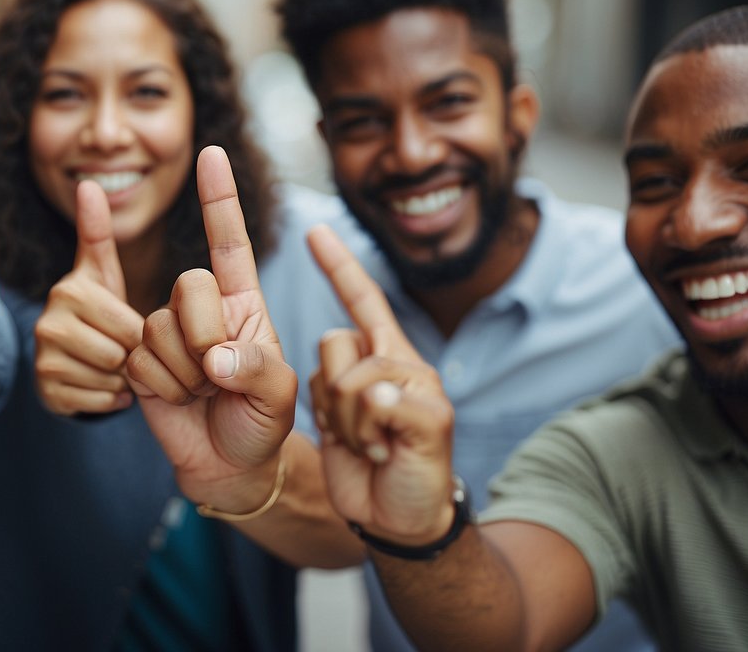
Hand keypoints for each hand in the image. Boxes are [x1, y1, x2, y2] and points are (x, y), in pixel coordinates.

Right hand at [34, 181, 142, 414]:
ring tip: (114, 367)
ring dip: (122, 380)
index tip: (135, 330)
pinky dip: (108, 399)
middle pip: (121, 353)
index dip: (142, 333)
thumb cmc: (99, 313)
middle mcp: (48, 324)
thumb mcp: (102, 273)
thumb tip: (88, 182)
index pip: (131, 325)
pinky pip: (98, 402)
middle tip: (125, 351)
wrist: (73, 368)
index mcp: (69, 291)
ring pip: (110, 378)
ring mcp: (44, 360)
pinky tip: (102, 386)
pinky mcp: (46, 393)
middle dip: (133, 357)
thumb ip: (96, 232)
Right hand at [127, 145, 296, 511]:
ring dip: (181, 370)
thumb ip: (256, 369)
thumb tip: (213, 358)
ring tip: (201, 393)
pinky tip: (176, 399)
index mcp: (244, 302)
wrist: (228, 467)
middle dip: (203, 333)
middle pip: (189, 285)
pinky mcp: (142, 359)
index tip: (211, 152)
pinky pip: (137, 357)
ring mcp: (170, 333)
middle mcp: (205, 310)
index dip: (219, 198)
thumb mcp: (279, 397)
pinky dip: (158, 385)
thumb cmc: (262, 426)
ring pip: (157, 327)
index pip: (229, 242)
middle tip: (217, 375)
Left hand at [306, 223, 456, 544]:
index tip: (315, 229)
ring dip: (343, 422)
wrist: (399, 518)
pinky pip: (375, 404)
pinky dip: (365, 435)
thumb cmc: (368, 465)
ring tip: (366, 445)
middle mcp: (406, 362)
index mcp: (383, 355)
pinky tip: (381, 454)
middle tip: (347, 429)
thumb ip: (334, 380)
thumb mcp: (339, 415)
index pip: (362, 300)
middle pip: (335, 343)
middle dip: (324, 392)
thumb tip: (330, 361)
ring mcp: (423, 387)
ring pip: (351, 378)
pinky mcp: (432, 416)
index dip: (338, 264)